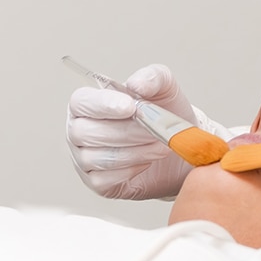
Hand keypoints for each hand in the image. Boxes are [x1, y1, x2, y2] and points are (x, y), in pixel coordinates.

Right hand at [66, 64, 196, 199]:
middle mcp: (79, 132)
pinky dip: (132, 169)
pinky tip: (148, 161)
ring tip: (161, 145)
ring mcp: (85, 160)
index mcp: (88, 105)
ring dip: (135, 151)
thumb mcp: (165, 88)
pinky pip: (106, 179)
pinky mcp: (99, 183)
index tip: (130, 107)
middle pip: (88, 132)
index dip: (103, 105)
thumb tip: (135, 84)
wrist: (181, 146)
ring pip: (98, 157)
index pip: (81, 102)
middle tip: (156, 131)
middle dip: (128, 132)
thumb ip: (152, 77)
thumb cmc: (166, 114)